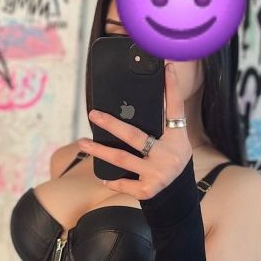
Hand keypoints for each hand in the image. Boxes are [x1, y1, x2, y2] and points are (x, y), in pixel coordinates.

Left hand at [78, 62, 192, 199]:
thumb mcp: (173, 142)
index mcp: (176, 138)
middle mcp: (168, 154)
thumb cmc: (169, 160)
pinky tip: (103, 177)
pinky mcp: (148, 189)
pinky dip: (113, 180)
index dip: (172, 87)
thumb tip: (131, 107)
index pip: (175, 108)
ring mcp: (158, 172)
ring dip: (99, 151)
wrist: (178, 193)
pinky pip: (124, 182)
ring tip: (82, 143)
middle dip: (111, 124)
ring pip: (121, 158)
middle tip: (93, 115)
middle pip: (134, 135)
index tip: (167, 67)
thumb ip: (159, 126)